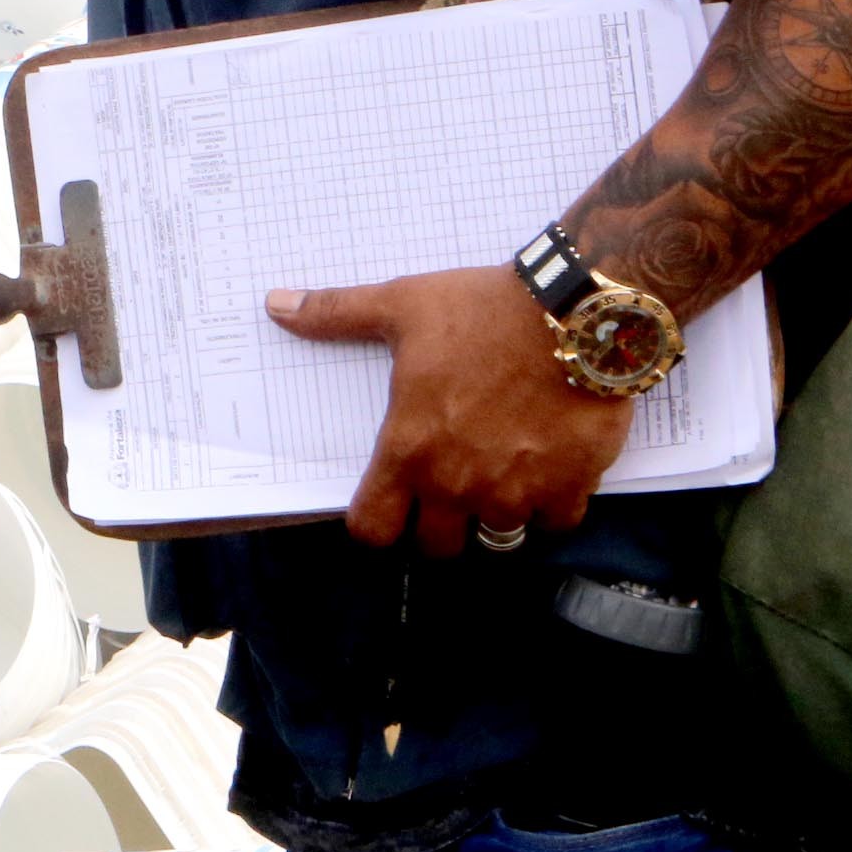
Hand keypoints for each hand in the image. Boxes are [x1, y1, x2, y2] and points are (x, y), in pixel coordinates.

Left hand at [265, 268, 634, 557]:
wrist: (575, 313)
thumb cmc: (483, 309)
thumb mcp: (402, 305)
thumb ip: (337, 314)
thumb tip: (276, 306)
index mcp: (410, 449)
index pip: (374, 529)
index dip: (377, 522)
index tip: (389, 503)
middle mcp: (458, 483)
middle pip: (437, 546)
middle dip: (439, 526)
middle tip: (450, 490)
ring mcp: (516, 491)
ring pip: (498, 536)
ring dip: (496, 512)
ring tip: (502, 474)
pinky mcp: (569, 487)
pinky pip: (555, 521)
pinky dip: (552, 503)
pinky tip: (550, 469)